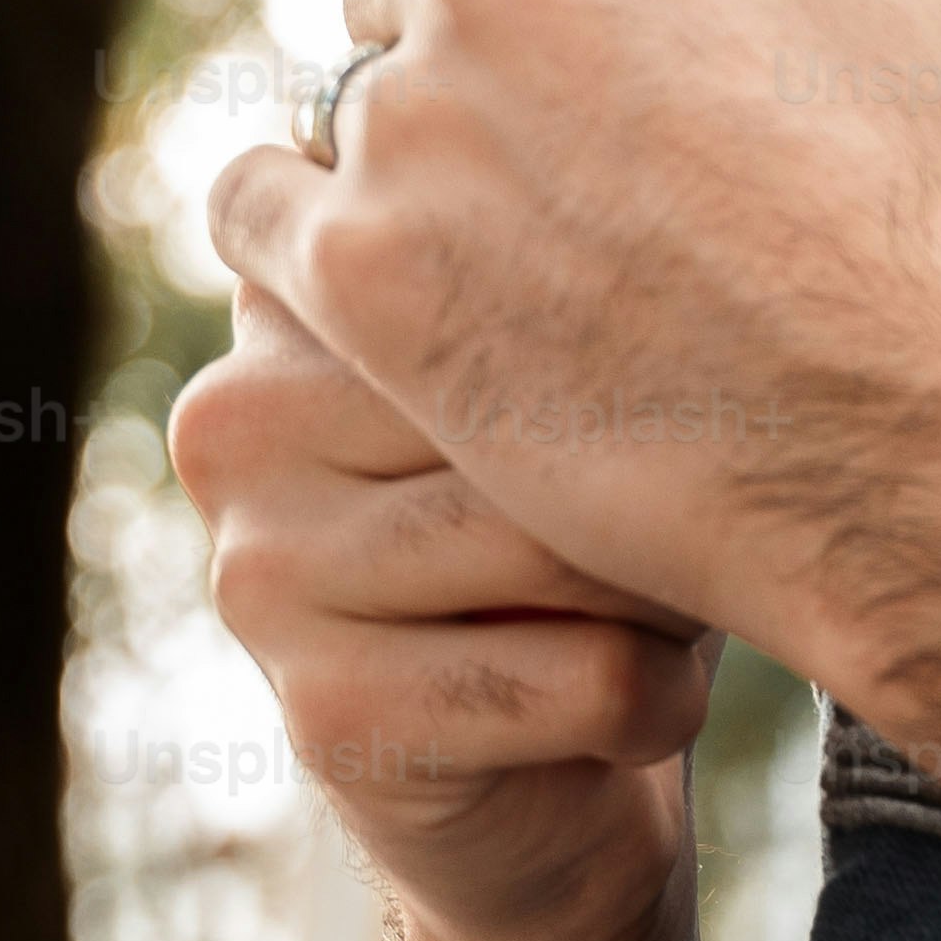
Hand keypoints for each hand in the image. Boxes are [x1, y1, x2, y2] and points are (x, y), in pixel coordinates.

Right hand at [165, 276, 713, 940]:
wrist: (560, 777)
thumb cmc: (595, 532)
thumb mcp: (581, 365)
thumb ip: (576, 259)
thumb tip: (697, 162)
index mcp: (292, 291)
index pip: (489, 248)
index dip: (632, 320)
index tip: (700, 363)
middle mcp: (240, 416)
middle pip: (529, 391)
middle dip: (662, 459)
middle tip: (697, 511)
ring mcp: (261, 568)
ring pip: (557, 535)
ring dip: (669, 586)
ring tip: (664, 601)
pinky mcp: (326, 712)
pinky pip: (580, 674)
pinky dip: (660, 697)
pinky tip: (637, 701)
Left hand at [209, 0, 940, 685]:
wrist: (931, 453)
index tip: (630, 71)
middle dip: (483, 62)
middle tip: (603, 183)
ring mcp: (410, 120)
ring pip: (348, 104)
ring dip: (416, 165)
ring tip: (542, 265)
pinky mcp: (360, 274)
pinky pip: (258, 214)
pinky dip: (317, 247)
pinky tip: (416, 301)